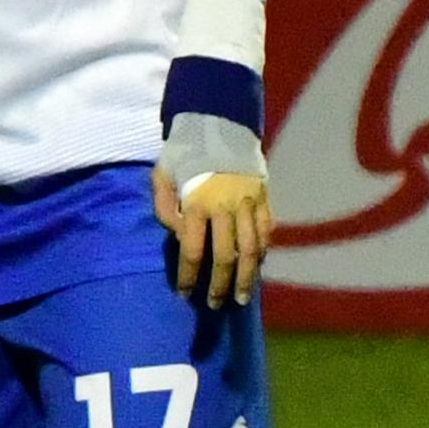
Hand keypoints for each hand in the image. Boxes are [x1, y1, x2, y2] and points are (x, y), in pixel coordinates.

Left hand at [155, 162, 271, 309]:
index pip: (193, 251)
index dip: (188, 277)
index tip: (185, 294)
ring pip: (251, 249)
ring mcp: (247, 203)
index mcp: (197, 203)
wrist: (219, 123)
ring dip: (247, 277)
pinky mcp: (263, 197)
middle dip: (220, 285)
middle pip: (226, 257)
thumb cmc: (185, 152)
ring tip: (242, 297)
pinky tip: (257, 266)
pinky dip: (263, 251)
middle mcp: (224, 207)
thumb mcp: (162, 174)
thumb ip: (164, 206)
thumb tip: (177, 235)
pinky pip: (266, 231)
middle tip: (215, 304)